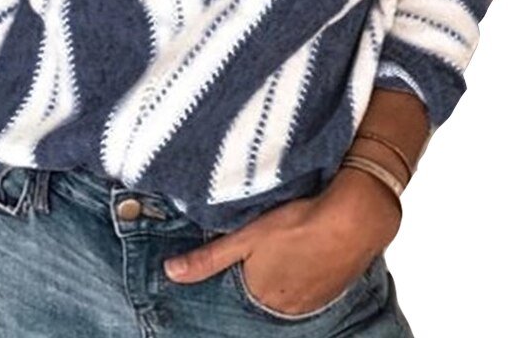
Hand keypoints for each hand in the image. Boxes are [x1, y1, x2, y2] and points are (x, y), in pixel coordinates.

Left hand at [163, 170, 400, 315]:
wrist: (355, 218)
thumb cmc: (299, 223)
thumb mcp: (247, 236)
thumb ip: (209, 258)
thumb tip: (171, 272)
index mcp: (261, 296)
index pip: (241, 288)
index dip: (242, 267)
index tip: (247, 250)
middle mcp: (286, 308)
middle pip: (265, 290)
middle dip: (263, 271)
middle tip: (270, 243)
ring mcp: (313, 301)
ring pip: (290, 287)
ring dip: (286, 271)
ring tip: (289, 243)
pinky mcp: (335, 289)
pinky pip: (313, 284)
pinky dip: (308, 269)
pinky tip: (310, 247)